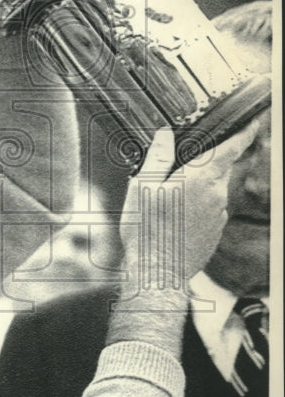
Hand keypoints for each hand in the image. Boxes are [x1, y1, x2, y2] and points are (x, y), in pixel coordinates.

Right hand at [119, 122, 260, 293]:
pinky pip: (210, 209)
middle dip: (210, 161)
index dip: (244, 134)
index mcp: (200, 179)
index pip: (230, 149)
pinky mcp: (214, 232)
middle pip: (221, 168)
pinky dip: (197, 206)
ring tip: (170, 196)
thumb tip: (165, 136)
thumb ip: (158, 158)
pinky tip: (175, 216)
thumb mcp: (142, 188)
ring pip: (214, 190)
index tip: (253, 123)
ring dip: (199, 186)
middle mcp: (216, 196)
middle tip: (185, 163)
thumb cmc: (147, 232)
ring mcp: (217, 216)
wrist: (157, 274)